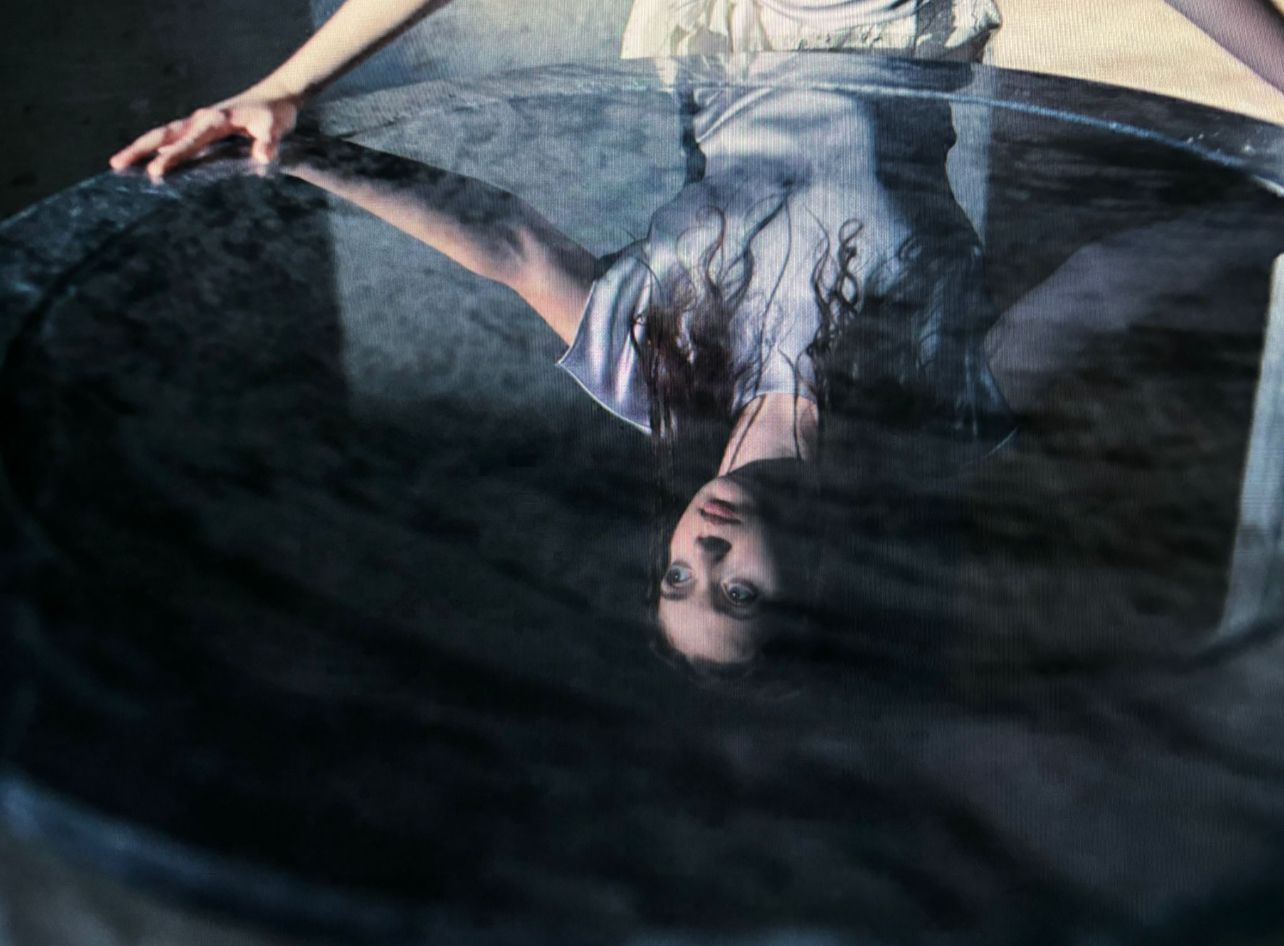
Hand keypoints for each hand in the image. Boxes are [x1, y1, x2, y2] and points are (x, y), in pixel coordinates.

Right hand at [109, 87, 300, 177]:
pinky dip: (158, 147)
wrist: (275, 96)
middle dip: (139, 148)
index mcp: (215, 120)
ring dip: (142, 147)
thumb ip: (269, 142)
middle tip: (115, 164)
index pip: (190, 141)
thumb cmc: (275, 113)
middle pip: (164, 134)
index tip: (156, 170)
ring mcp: (199, 122)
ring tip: (119, 163)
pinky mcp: (202, 127)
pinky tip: (150, 160)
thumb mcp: (276, 127)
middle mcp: (201, 119)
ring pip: (164, 135)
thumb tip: (263, 156)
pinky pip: (175, 138)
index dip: (173, 156)